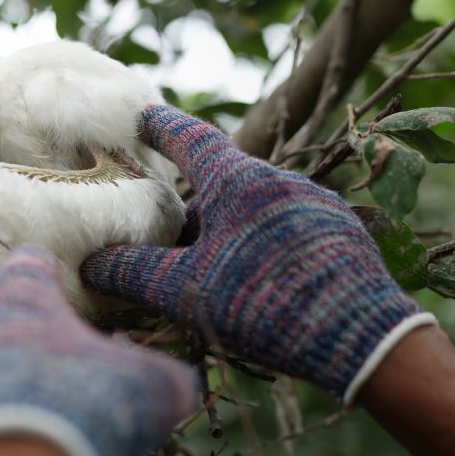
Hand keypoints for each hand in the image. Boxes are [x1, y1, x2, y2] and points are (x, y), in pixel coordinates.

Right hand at [81, 105, 435, 401]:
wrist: (363, 337)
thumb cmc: (264, 304)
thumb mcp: (186, 292)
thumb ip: (132, 274)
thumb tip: (90, 263)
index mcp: (238, 180)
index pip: (189, 137)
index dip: (161, 127)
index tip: (143, 118)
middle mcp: (280, 180)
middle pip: (220, 182)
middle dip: (190, 207)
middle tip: (166, 238)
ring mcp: (315, 204)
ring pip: (253, 207)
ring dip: (225, 230)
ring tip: (208, 272)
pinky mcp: (339, 232)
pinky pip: (284, 225)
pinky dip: (258, 242)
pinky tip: (255, 281)